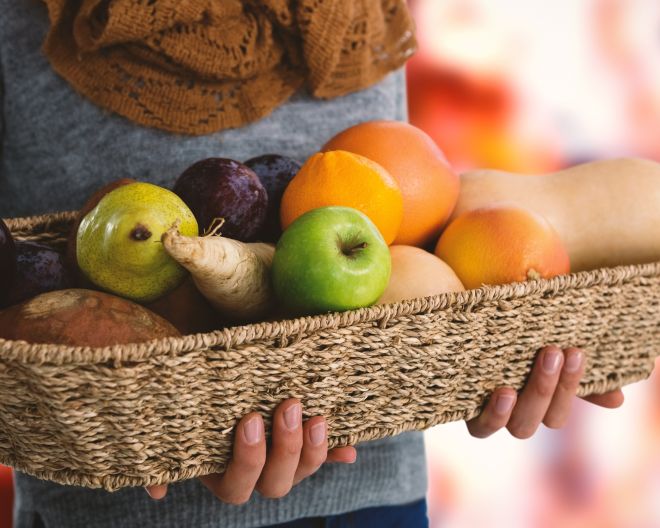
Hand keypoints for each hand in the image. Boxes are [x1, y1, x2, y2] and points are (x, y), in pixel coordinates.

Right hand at [145, 399, 355, 502]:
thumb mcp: (178, 404)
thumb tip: (157, 490)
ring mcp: (279, 458)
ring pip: (300, 473)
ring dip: (313, 451)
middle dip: (286, 449)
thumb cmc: (192, 384)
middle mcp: (251, 471)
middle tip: (289, 406)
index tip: (250, 419)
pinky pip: (323, 454)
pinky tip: (349, 448)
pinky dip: (336, 451)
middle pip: (275, 484)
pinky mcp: (300, 441)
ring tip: (317, 418)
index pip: (236, 486)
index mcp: (218, 469)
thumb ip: (161, 438)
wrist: (214, 365)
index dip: (247, 460)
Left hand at [466, 346, 624, 438]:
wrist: (452, 331)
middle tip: (554, 351)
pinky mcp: (461, 408)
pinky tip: (502, 393)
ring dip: (528, 400)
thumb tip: (617, 399)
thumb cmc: (500, 340)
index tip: (575, 351)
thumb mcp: (534, 349)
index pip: (558, 409)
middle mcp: (512, 415)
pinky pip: (481, 427)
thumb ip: (570, 373)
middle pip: (539, 419)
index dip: (571, 386)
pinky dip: (494, 415)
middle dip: (550, 387)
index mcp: (533, 403)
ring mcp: (486, 413)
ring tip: (525, 378)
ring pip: (516, 426)